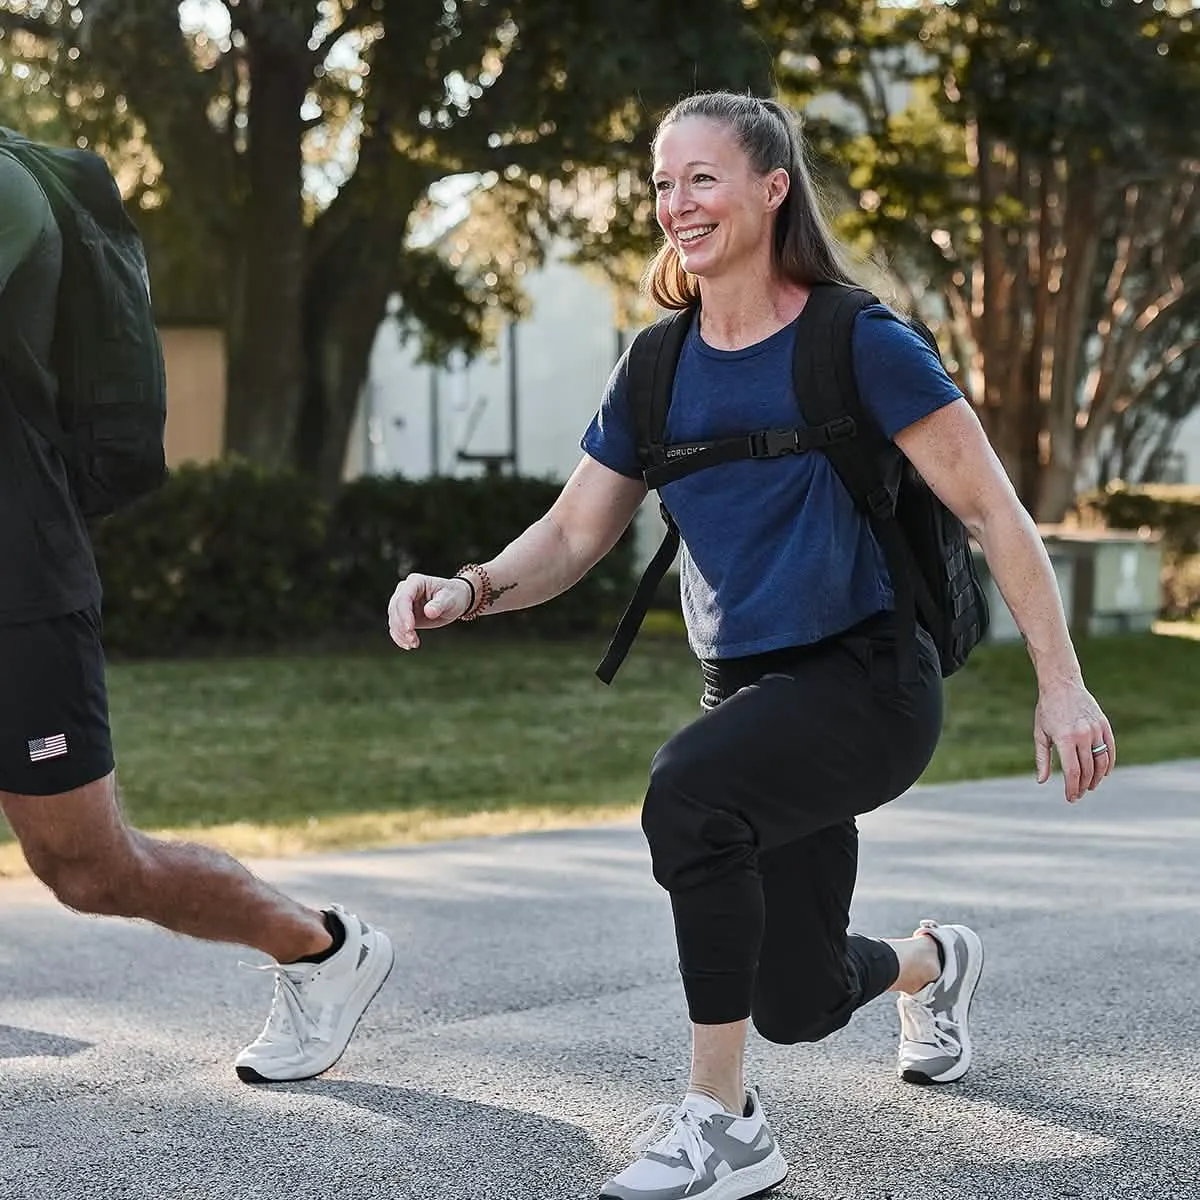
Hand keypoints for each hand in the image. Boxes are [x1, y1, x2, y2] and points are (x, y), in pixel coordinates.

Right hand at [388, 573, 472, 649]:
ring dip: (400, 634)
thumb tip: (429, 612)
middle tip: (413, 641)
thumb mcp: (450, 599)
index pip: (404, 598)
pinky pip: (396, 626)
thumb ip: (440, 604)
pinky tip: (408, 645)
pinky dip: (399, 637)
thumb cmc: (453, 595)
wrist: (455, 599)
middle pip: (395, 609)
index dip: (404, 614)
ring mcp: (402, 602)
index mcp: (415, 582)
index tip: (410, 629)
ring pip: (393, 619)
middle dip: (401, 627)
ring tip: (414, 644)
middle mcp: (405, 590)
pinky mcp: (404, 615)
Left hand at [1033, 681, 1115, 802]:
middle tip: (1078, 794)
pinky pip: (1110, 750)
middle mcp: (1082, 735)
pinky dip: (1108, 764)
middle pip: (1087, 769)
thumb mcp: (1040, 734)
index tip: (1071, 798)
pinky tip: (1103, 773)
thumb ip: (1042, 758)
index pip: (1072, 771)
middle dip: (1083, 785)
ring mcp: (1096, 730)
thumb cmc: (1047, 710)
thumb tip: (1041, 780)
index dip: (1072, 787)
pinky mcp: (1104, 725)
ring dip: (1097, 778)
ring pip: (1101, 762)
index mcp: (1065, 738)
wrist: (1062, 685)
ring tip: (1089, 786)